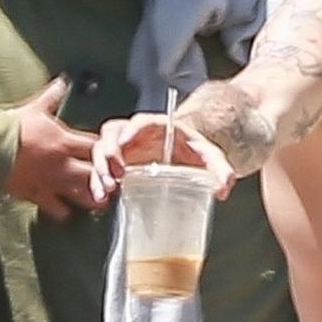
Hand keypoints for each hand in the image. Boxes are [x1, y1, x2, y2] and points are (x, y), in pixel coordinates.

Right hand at [5, 77, 104, 221]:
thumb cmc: (11, 126)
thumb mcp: (35, 108)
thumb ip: (53, 95)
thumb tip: (63, 80)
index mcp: (65, 141)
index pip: (97, 148)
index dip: (107, 152)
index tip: (109, 154)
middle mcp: (63, 164)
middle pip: (98, 176)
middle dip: (107, 179)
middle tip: (110, 181)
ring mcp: (52, 182)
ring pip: (84, 197)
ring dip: (92, 197)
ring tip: (96, 198)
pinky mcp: (39, 196)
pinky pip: (60, 210)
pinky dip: (66, 211)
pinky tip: (68, 208)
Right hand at [89, 112, 235, 201]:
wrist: (184, 153)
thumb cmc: (192, 151)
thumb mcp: (210, 156)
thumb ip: (220, 169)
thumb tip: (223, 189)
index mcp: (157, 125)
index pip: (140, 122)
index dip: (130, 130)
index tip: (125, 143)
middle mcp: (134, 132)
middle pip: (112, 135)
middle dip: (109, 154)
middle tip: (116, 176)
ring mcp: (122, 148)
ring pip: (100, 151)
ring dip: (100, 170)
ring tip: (108, 191)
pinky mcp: (115, 164)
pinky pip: (100, 169)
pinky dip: (98, 183)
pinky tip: (103, 199)